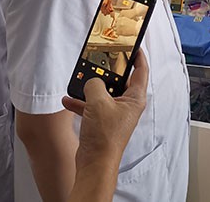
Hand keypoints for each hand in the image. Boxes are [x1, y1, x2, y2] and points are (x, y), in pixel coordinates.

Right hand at [62, 50, 148, 169]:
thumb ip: (95, 84)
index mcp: (135, 98)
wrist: (94, 163)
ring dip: (90, 87)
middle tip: (100, 58)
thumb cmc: (105, 138)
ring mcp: (115, 114)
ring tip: (80, 79)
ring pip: (104, 93)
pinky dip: (81, 102)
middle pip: (120, 80)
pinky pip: (92, 106)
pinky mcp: (102, 122)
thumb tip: (92, 80)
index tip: (133, 45)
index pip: (141, 70)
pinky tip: (69, 99)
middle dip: (108, 70)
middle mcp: (127, 105)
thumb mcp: (98, 102)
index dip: (138, 56)